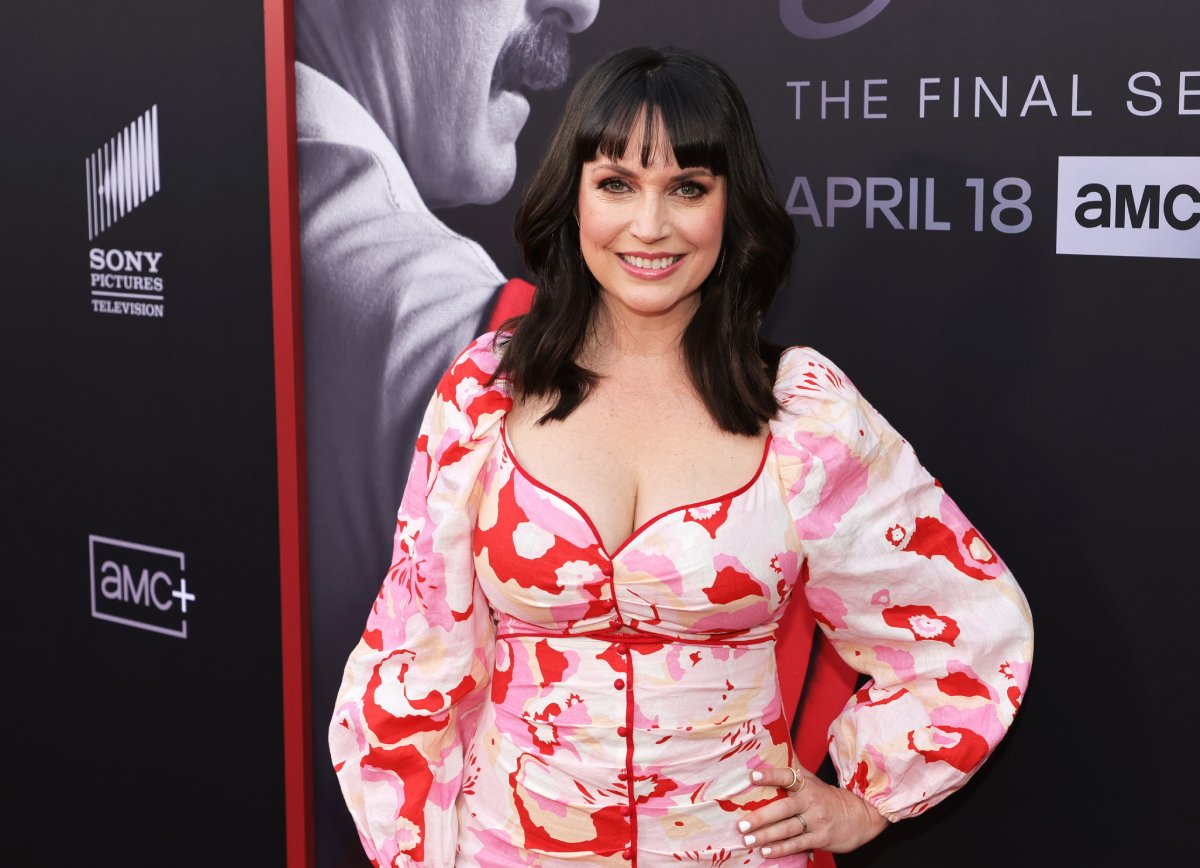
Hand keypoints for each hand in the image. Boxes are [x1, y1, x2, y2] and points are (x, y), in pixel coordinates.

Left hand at [736, 765, 888, 858]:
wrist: (859, 816)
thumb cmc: (826, 796)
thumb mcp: (811, 779)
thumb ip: (792, 768)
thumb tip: (776, 742)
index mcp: (806, 784)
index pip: (787, 777)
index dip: (770, 775)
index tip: (752, 776)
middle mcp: (810, 802)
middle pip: (783, 809)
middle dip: (761, 817)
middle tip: (741, 824)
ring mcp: (816, 821)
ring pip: (788, 829)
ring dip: (766, 836)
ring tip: (747, 839)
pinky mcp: (820, 838)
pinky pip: (798, 844)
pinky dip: (781, 849)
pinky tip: (765, 851)